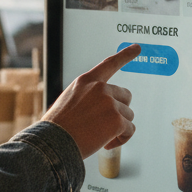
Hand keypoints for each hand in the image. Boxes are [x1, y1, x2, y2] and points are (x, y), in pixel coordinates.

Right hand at [41, 44, 138, 159]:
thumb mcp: (68, 101)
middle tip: (106, 125)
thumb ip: (87, 98)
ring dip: (119, 128)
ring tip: (102, 137)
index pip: (109, 64)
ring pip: (128, 116)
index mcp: (86, 81)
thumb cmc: (58, 127)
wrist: (54, 142)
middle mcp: (99, 88)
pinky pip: (129, 130)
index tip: (137, 48)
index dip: (125, 55)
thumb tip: (103, 110)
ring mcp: (109, 103)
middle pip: (125, 97)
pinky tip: (107, 143)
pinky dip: (121, 139)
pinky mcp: (116, 120)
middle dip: (119, 111)